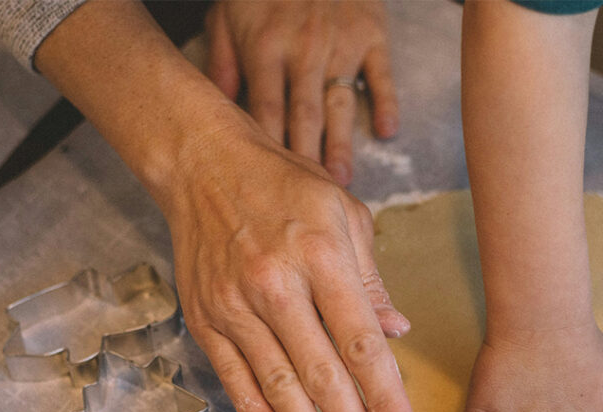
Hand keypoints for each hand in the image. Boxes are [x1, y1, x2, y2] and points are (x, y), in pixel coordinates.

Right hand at [165, 119, 413, 411]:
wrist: (202, 164)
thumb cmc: (282, 185)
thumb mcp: (343, 212)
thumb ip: (370, 277)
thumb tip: (396, 331)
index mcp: (322, 255)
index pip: (361, 342)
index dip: (384, 396)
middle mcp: (277, 284)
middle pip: (322, 374)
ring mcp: (235, 304)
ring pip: (277, 384)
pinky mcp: (205, 317)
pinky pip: (232, 374)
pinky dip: (253, 410)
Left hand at [205, 0, 397, 185]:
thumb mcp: (227, 14)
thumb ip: (221, 60)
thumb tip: (214, 107)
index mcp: (265, 49)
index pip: (265, 111)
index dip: (266, 151)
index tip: (264, 189)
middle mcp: (304, 51)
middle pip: (303, 117)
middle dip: (304, 161)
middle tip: (305, 202)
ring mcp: (341, 44)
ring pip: (340, 102)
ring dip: (341, 144)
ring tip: (340, 180)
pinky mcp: (372, 34)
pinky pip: (381, 74)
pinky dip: (387, 102)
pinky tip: (388, 131)